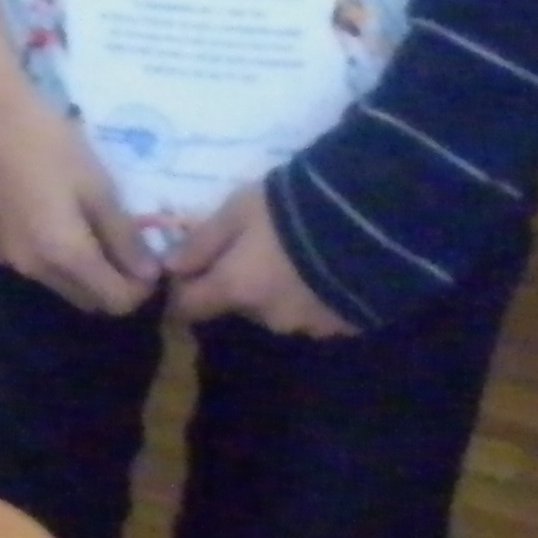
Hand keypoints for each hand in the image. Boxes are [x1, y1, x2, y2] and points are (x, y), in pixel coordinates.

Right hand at [0, 70, 156, 315]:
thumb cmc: (46, 141)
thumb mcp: (97, 185)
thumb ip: (123, 235)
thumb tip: (148, 275)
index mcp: (63, 255)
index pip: (115, 301)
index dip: (140, 289)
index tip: (150, 261)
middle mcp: (31, 268)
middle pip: (85, 300)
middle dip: (112, 284)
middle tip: (125, 246)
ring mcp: (3, 255)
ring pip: (56, 282)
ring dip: (80, 271)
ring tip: (88, 227)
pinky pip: (30, 262)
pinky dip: (50, 255)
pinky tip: (49, 214)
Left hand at [162, 182, 349, 337]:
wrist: (367, 225)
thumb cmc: (288, 210)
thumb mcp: (237, 212)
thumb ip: (202, 241)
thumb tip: (170, 266)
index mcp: (236, 290)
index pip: (190, 309)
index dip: (185, 291)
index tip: (190, 270)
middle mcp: (268, 318)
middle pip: (238, 307)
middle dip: (238, 284)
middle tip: (254, 249)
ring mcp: (309, 326)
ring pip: (277, 310)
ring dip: (277, 291)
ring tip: (295, 257)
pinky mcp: (343, 326)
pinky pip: (314, 314)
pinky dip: (311, 297)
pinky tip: (324, 270)